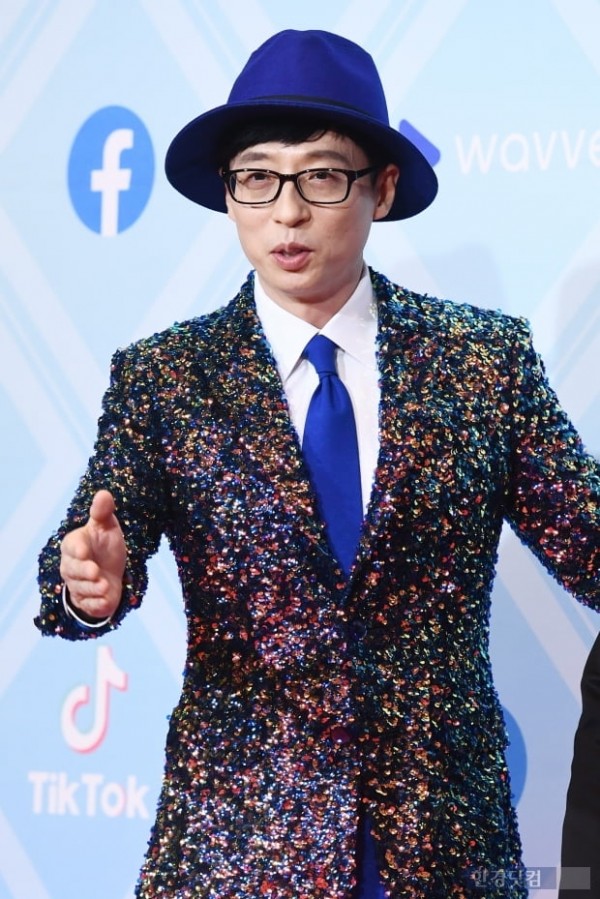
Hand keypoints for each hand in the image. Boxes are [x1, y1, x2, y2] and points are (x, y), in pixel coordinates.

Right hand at [60, 490, 126, 620]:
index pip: (71, 546)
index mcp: (75, 545)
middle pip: (72, 570)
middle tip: (96, 571)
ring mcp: (78, 585)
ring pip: (81, 589)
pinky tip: (106, 601)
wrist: (110, 572)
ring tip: (105, 586)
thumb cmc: (105, 546)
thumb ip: (102, 513)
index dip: (77, 549)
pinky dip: (97, 604)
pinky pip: (89, 605)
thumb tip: (104, 493)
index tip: (84, 551)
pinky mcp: (87, 602)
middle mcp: (71, 566)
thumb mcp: (106, 527)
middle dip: (84, 572)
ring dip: (93, 589)